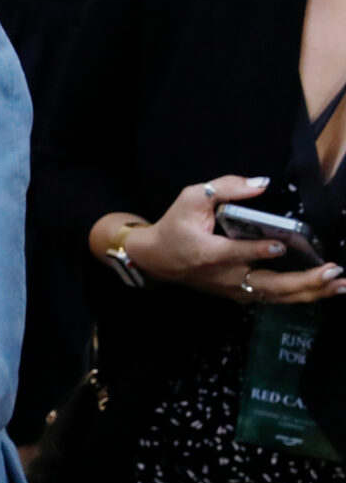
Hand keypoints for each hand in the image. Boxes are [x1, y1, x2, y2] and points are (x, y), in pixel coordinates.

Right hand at [109, 177, 345, 304]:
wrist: (154, 259)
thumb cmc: (174, 226)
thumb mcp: (190, 199)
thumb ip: (224, 187)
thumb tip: (260, 183)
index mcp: (207, 253)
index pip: (235, 253)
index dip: (257, 251)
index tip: (281, 245)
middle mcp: (223, 276)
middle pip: (267, 285)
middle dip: (303, 281)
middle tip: (331, 271)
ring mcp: (232, 289)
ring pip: (275, 296)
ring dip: (310, 292)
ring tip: (339, 285)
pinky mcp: (238, 295)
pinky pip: (273, 299)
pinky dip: (301, 296)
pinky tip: (324, 291)